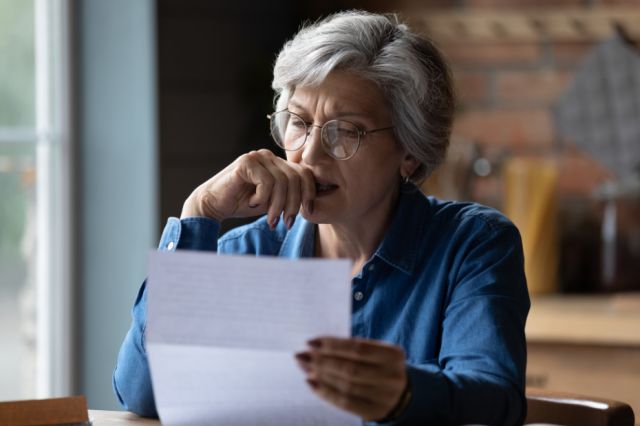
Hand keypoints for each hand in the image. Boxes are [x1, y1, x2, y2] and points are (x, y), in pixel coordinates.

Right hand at [181, 149, 314, 227]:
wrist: (213, 205)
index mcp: (278, 163)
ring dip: (278, 205)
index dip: (309, 194)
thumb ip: (290, 197)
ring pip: (282, 182)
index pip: (304, 173)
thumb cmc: (242, 203)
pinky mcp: (245, 162)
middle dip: (293, 204)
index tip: (308, 213)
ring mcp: (257, 157)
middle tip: (285, 222)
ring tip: (270, 219)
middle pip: (295, 178)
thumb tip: (313, 204)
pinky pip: (266, 182)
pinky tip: (252, 203)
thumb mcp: (273, 201)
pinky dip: (262, 198)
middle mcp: (269, 156)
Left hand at [295, 337, 408, 420]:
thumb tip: (314, 347)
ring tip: (304, 368)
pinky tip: (312, 384)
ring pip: (346, 386)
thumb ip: (350, 349)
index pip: (357, 348)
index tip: (310, 342)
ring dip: (321, 376)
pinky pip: (345, 402)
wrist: (400, 393)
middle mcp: (392, 376)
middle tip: (301, 355)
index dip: (332, 345)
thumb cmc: (379, 366)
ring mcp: (385, 396)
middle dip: (322, 361)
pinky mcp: (374, 411)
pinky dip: (325, 392)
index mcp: (393, 354)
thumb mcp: (375, 352)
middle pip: (350, 368)